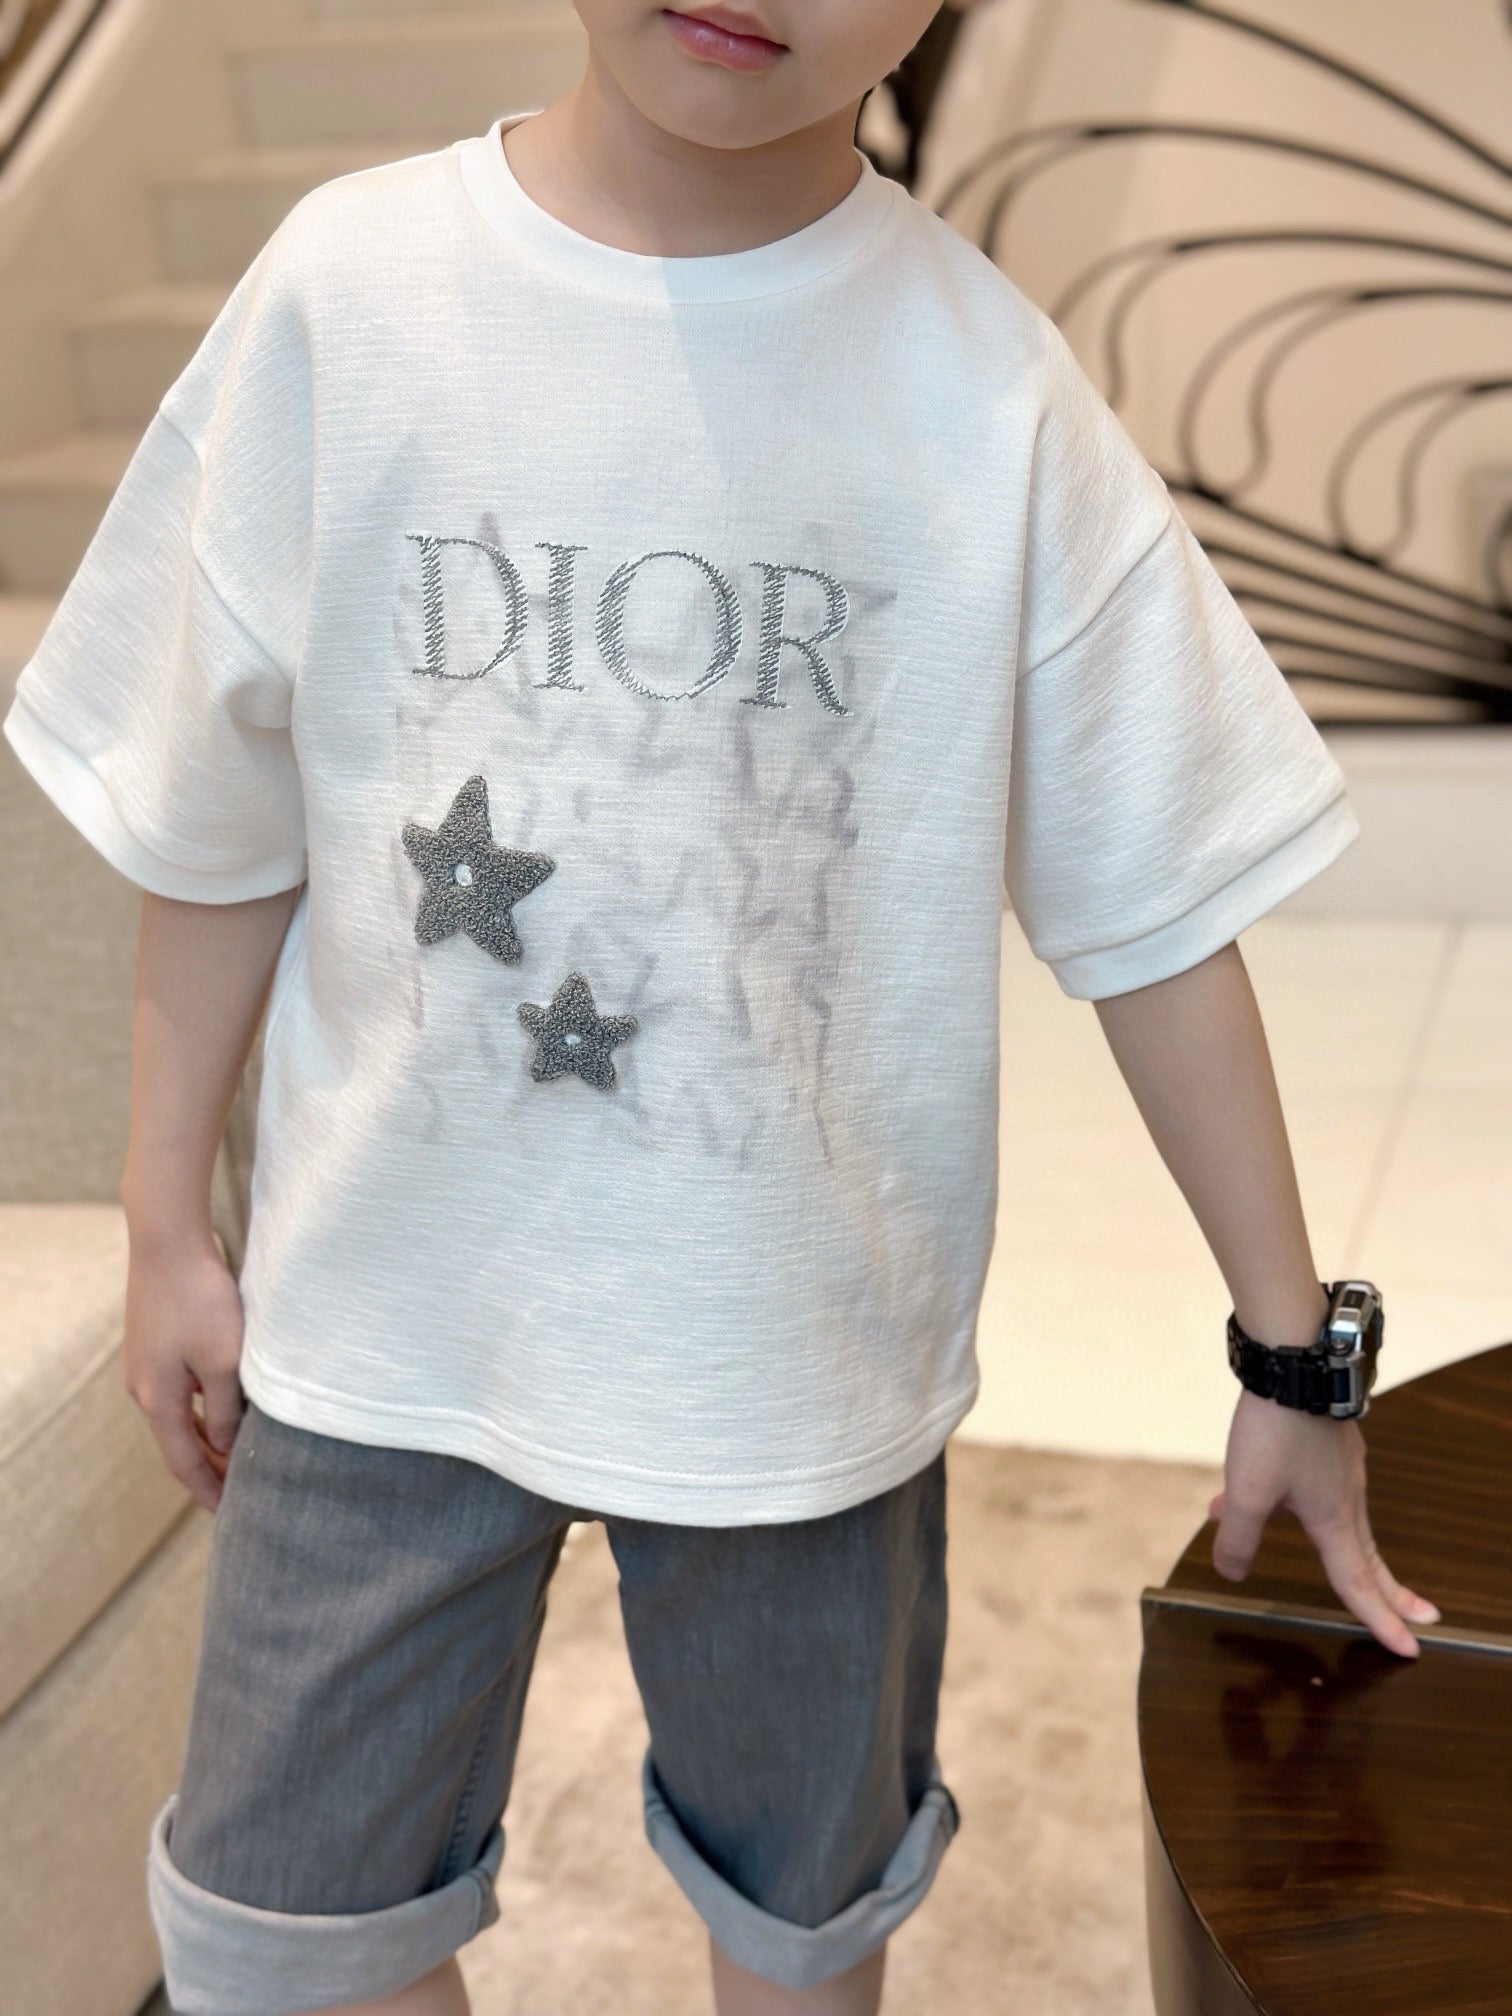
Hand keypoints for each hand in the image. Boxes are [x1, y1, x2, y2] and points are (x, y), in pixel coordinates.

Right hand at [121, 1219, 245, 1512]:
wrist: (167, 1242)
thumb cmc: (201, 1300)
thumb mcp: (224, 1361)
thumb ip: (228, 1409)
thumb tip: (228, 1448)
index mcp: (159, 1401)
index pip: (183, 1463)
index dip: (207, 1491)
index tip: (228, 1514)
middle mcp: (144, 1389)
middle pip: (179, 1442)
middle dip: (208, 1469)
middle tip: (240, 1492)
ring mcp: (145, 1365)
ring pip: (181, 1415)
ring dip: (208, 1436)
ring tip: (239, 1454)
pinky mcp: (154, 1343)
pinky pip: (180, 1390)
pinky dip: (203, 1407)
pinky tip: (227, 1404)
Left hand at [1209, 1388, 1439, 1658]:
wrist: (1293, 1360)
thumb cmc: (1275, 1429)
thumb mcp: (1247, 1492)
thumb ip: (1237, 1537)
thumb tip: (1231, 1572)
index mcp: (1334, 1518)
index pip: (1357, 1583)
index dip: (1378, 1619)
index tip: (1408, 1649)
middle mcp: (1347, 1496)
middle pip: (1368, 1556)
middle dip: (1390, 1591)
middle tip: (1423, 1616)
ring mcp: (1341, 1467)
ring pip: (1340, 1519)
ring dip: (1334, 1547)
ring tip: (1308, 1555)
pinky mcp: (1327, 1443)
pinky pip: (1316, 1488)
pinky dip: (1292, 1503)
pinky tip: (1246, 1488)